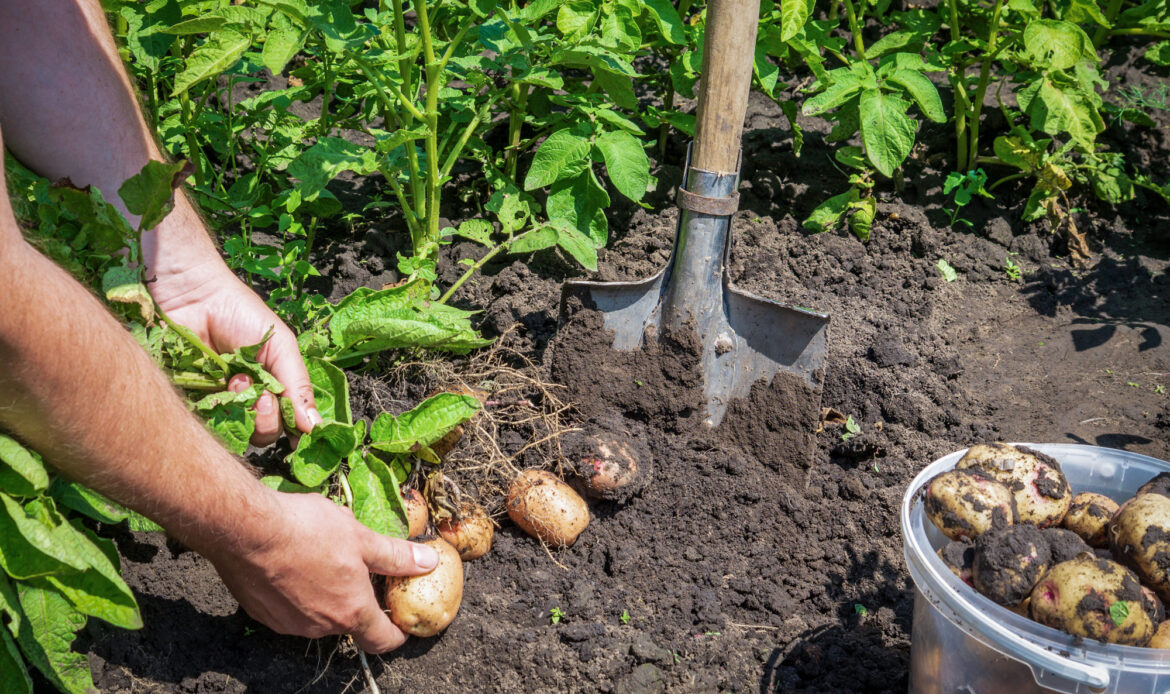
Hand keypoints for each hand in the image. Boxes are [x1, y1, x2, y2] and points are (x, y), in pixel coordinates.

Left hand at [149, 256, 319, 444]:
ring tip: (236, 381)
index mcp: (273, 386)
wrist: (191, 294)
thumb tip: (315, 429)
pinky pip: (204, 423)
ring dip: (243, 412)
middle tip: (261, 396)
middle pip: (265, 433)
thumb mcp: (280, 347)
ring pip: (236, 432)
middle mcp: (247, 398)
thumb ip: (298, 386)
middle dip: (267, 419)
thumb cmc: (240, 313)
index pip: (289, 422)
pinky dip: (214, 411)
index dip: (296, 431)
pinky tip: (219, 385)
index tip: (299, 432)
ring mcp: (217, 401)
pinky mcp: (190, 400)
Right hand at [203, 489, 438, 651]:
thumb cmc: (307, 530)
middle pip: (350, 624)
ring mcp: (290, 624)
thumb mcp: (360, 537)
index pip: (383, 640)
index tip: (402, 623)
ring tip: (322, 559)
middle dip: (358, 602)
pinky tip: (293, 565)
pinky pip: (290, 610)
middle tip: (358, 572)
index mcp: (351, 611)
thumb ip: (395, 556)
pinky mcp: (264, 615)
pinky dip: (298, 594)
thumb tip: (428, 562)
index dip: (397, 634)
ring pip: (319, 616)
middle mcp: (321, 626)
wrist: (246, 529)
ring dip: (326, 596)